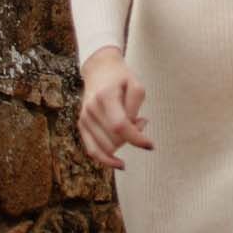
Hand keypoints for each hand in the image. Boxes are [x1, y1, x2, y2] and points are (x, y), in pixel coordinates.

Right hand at [77, 49, 153, 169]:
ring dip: (122, 143)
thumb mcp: (136, 85)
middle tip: (139, 121)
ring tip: (129, 126)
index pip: (120, 126)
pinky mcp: (82, 125)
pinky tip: (118, 163)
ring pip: (106, 147)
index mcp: (105, 96)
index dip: (136, 139)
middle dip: (132, 136)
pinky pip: (92, 151)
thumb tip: (133, 130)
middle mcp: (91, 109)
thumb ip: (135, 108)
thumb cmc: (121, 78)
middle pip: (114, 138)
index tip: (151, 146)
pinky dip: (106, 160)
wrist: (100, 69)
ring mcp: (84, 118)